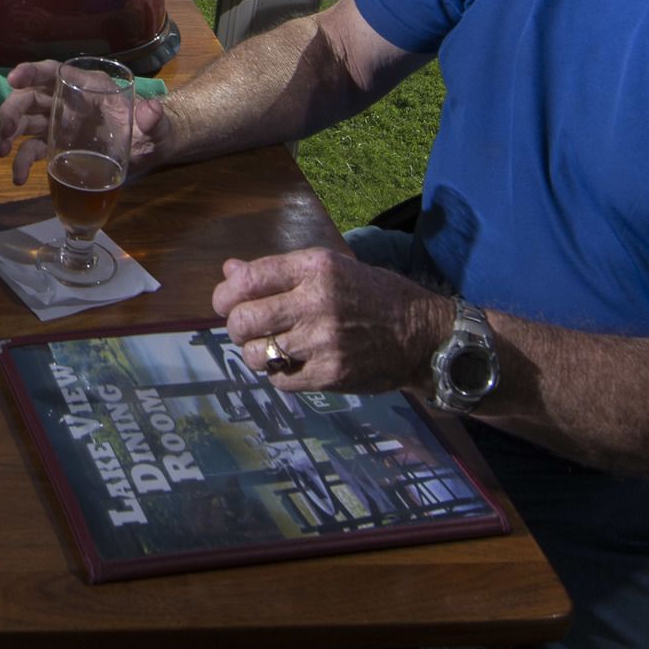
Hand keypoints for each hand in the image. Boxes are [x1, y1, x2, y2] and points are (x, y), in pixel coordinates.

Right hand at [0, 59, 168, 186]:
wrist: (151, 149)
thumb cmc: (152, 129)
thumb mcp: (156, 125)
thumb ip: (154, 119)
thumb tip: (151, 110)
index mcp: (89, 87)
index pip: (55, 72)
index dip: (32, 72)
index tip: (14, 79)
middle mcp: (69, 101)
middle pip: (32, 96)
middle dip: (14, 108)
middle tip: (7, 128)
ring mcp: (61, 124)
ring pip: (26, 121)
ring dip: (9, 133)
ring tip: (2, 151)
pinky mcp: (59, 147)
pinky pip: (34, 149)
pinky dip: (22, 161)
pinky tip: (17, 177)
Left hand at [213, 249, 453, 396]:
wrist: (424, 335)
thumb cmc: (376, 296)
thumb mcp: (334, 268)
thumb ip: (280, 271)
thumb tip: (230, 270)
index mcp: (316, 268)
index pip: (248, 279)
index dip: (225, 294)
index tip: (225, 302)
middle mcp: (317, 302)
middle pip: (244, 319)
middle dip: (236, 326)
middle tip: (246, 329)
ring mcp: (323, 342)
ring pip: (258, 353)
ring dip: (256, 353)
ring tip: (270, 348)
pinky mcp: (330, 375)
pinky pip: (280, 380)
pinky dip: (279, 374)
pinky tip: (293, 364)